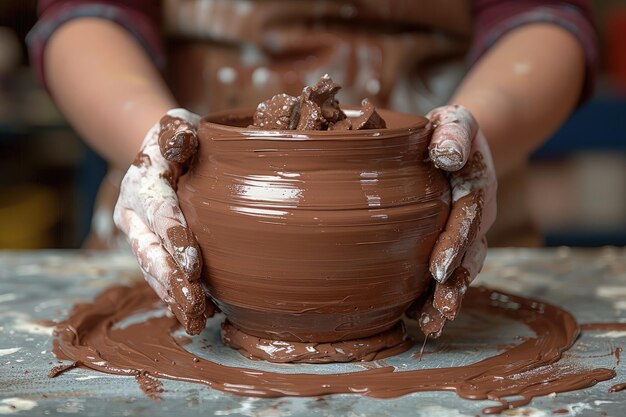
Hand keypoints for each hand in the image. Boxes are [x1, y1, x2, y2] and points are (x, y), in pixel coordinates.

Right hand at [114, 109, 214, 334]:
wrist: (157, 155)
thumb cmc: (177, 139)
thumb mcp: (178, 127)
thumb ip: (178, 135)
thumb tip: (181, 141)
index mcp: (142, 183)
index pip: (159, 212)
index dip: (174, 237)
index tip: (193, 263)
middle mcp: (134, 213)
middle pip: (149, 250)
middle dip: (171, 279)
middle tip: (194, 304)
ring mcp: (138, 234)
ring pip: (151, 269)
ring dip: (171, 295)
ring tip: (193, 320)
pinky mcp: (147, 248)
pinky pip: (157, 274)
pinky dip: (173, 294)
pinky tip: (194, 313)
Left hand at [409, 105, 496, 337]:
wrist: (458, 142)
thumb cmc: (449, 131)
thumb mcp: (455, 122)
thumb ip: (453, 135)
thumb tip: (446, 154)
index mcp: (477, 188)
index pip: (467, 219)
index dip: (453, 245)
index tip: (437, 270)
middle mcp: (478, 215)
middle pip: (469, 254)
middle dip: (454, 285)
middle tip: (439, 311)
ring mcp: (469, 232)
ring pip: (462, 269)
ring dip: (448, 297)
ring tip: (431, 323)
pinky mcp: (455, 241)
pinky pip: (450, 269)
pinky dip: (436, 293)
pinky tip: (418, 315)